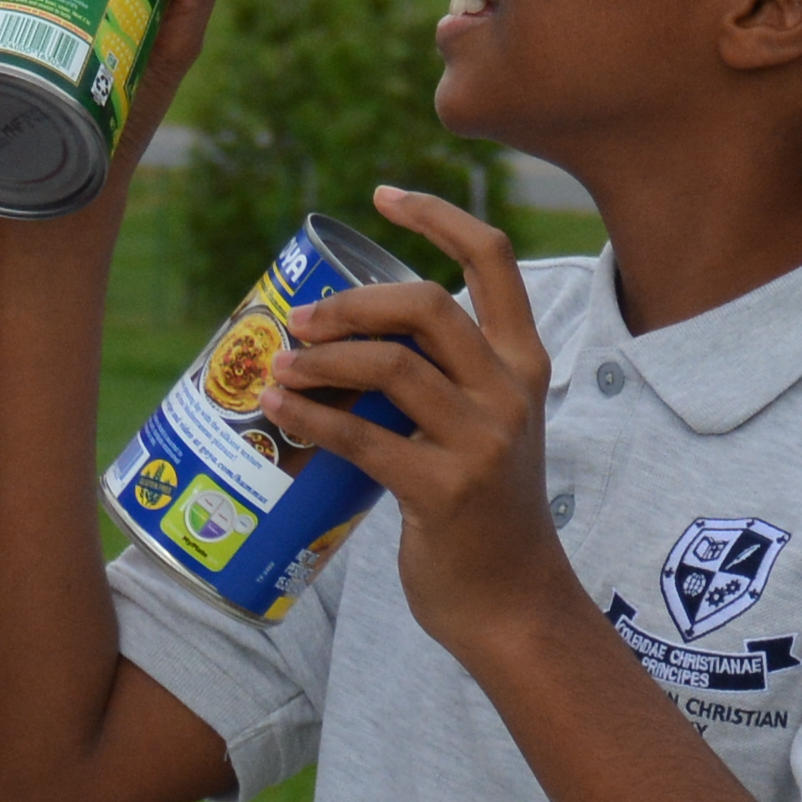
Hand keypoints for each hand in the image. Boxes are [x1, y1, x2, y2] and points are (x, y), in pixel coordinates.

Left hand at [275, 187, 563, 656]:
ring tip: (278, 368)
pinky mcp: (446, 492)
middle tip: (301, 320)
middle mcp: (510, 393)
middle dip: (351, 302)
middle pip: (425, 306)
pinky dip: (311, 419)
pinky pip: (364, 438)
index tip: (383, 195)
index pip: (491, 260)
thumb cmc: (481, 516)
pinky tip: (278, 414)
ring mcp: (482, 443)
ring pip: (390, 366)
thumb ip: (441, 384)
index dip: (436, 216)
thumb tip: (341, 344)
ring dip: (320, 360)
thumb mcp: (482, 432)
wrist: (512, 606)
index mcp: (524, 365)